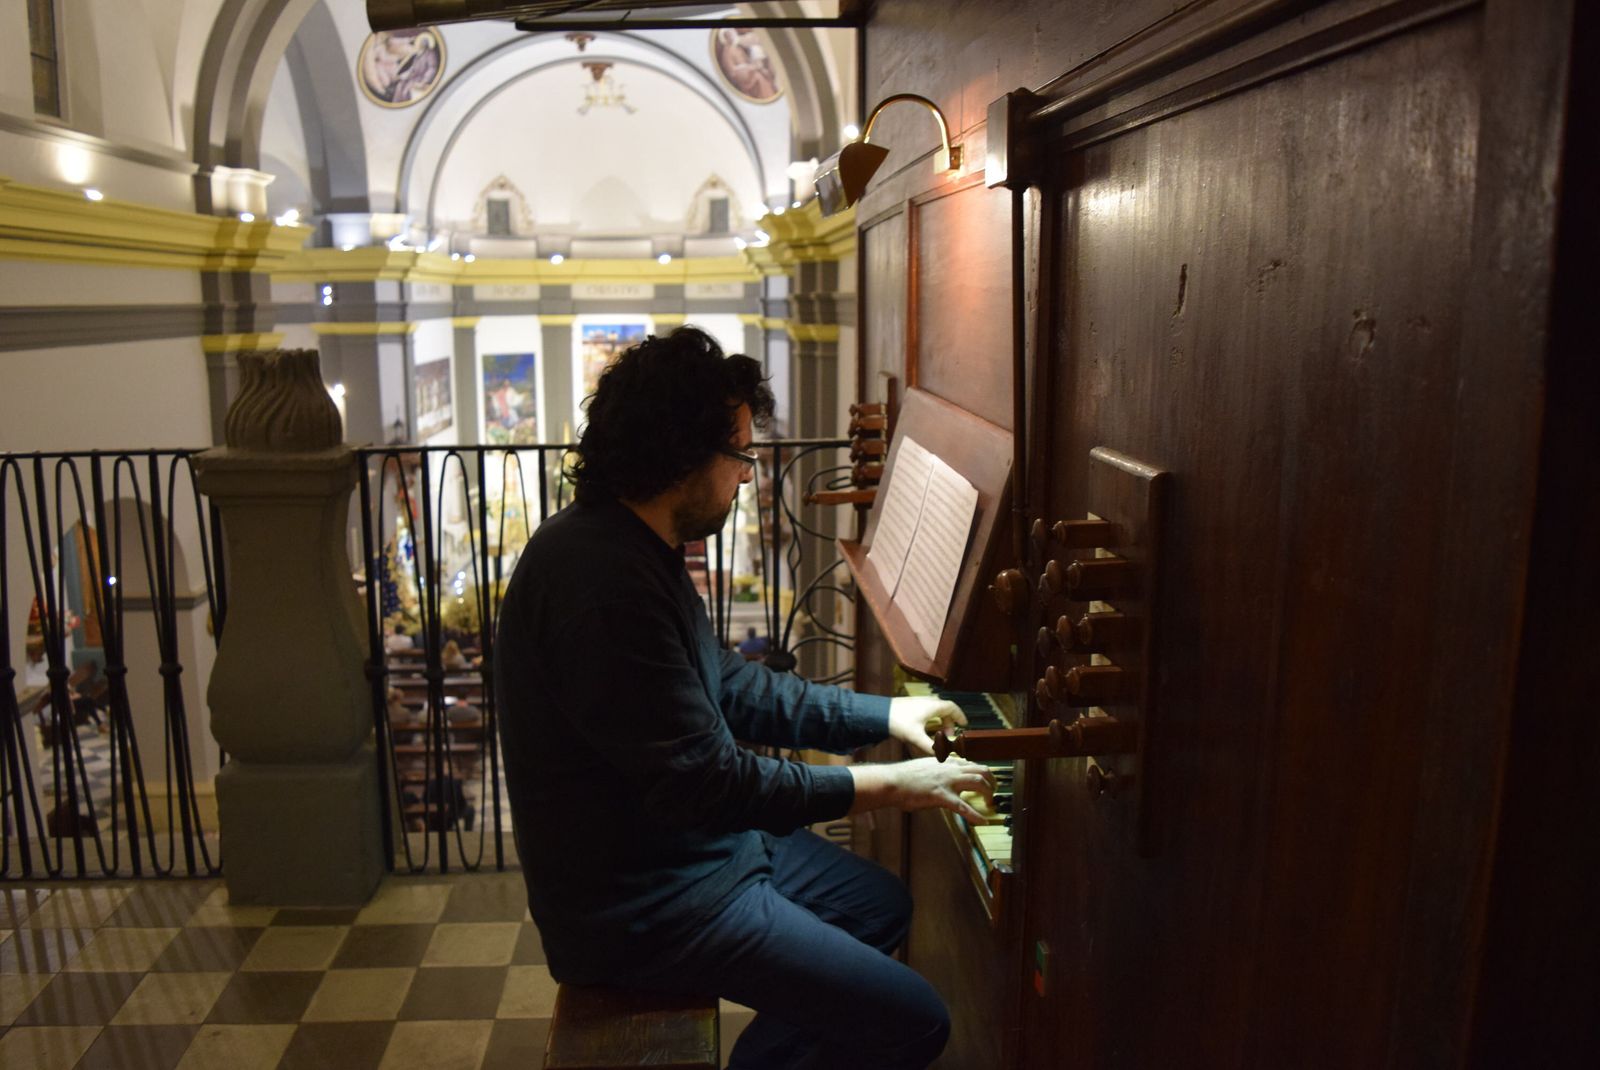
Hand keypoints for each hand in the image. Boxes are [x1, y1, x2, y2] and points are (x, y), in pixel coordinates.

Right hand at [849, 757, 996, 822]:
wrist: (892, 781)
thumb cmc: (903, 777)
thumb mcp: (923, 768)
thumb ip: (935, 771)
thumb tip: (939, 778)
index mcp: (944, 763)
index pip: (970, 763)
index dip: (980, 771)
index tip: (985, 779)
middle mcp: (949, 769)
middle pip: (980, 769)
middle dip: (992, 780)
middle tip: (994, 790)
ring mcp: (947, 781)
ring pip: (978, 782)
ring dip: (988, 792)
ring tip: (990, 803)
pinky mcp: (942, 796)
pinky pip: (964, 807)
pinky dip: (975, 815)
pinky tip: (982, 821)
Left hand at [887, 695, 965, 756]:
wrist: (878, 713)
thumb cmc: (898, 722)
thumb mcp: (915, 737)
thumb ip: (929, 747)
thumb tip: (941, 756)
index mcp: (932, 706)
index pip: (952, 707)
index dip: (959, 716)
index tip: (964, 724)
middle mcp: (927, 701)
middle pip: (944, 710)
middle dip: (949, 723)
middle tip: (947, 736)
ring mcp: (919, 702)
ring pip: (935, 710)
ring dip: (940, 721)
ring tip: (937, 734)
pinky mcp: (911, 704)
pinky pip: (927, 710)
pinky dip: (931, 719)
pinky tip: (926, 729)